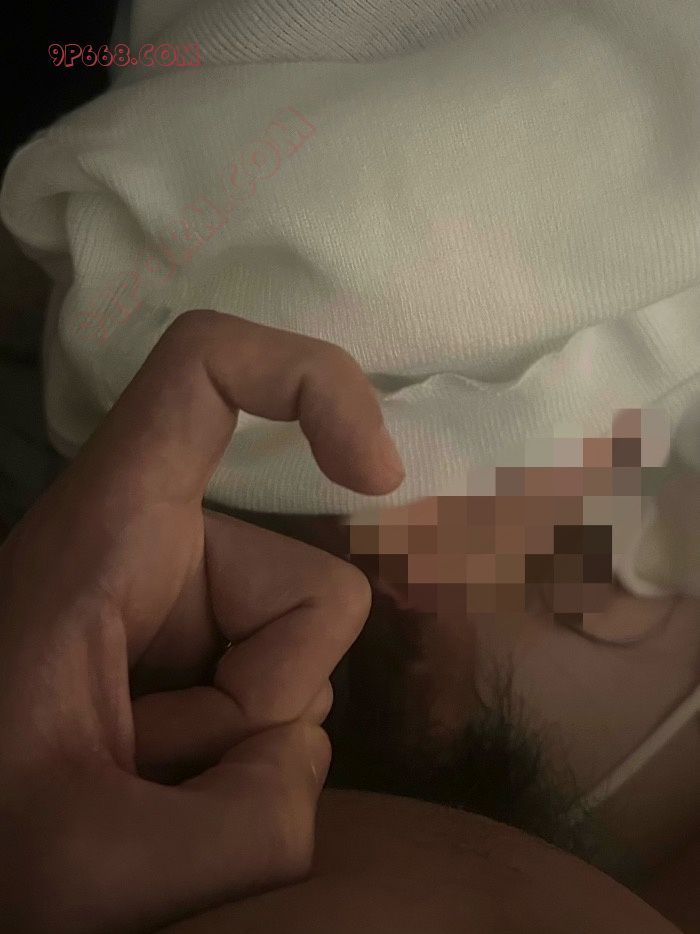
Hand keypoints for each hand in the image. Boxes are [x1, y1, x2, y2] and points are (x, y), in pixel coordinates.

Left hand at [0, 309, 403, 932]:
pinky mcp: (201, 649)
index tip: (375, 472)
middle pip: (313, 588)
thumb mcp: (93, 863)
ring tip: (144, 779)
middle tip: (154, 767)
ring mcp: (187, 603)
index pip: (206, 369)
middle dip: (266, 703)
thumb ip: (246, 828)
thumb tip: (303, 751)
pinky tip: (168, 778)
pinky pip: (286, 692)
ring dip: (244, 740)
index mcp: (109, 531)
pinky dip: (246, 750)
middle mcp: (158, 547)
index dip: (313, 380)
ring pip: (307, 656)